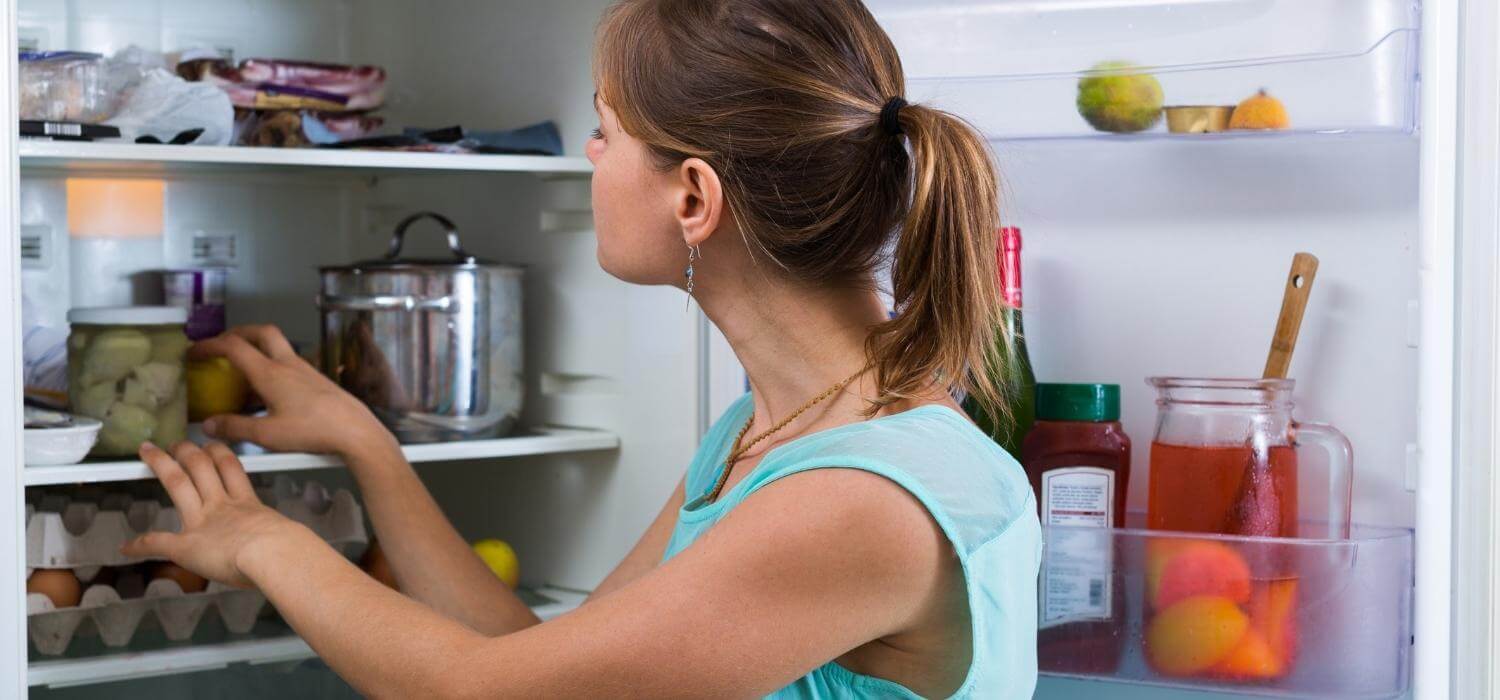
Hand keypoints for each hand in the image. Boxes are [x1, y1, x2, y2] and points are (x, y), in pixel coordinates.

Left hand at [123, 441, 312, 588]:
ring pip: (178, 483)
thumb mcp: (289, 537)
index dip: (221, 455)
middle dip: (188, 451)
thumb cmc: (287, 549)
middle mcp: (222, 506)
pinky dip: (142, 544)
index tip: (214, 447)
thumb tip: (303, 553)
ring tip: (151, 453)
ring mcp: (202, 521)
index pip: (231, 471)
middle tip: (179, 441)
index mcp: (247, 504)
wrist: (272, 554)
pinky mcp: (185, 544)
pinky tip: (127, 546)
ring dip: (163, 466)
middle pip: (202, 467)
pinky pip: (158, 542)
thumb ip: (288, 540)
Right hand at [192, 325, 394, 458]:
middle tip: (222, 344)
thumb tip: (211, 424)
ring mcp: (306, 371)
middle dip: (238, 333)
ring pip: (278, 348)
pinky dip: (273, 368)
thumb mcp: (267, 435)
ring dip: (257, 351)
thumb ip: (235, 428)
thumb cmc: (315, 431)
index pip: (233, 346)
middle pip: (261, 332)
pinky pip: (289, 365)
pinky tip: (269, 394)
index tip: (194, 351)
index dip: (209, 344)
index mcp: (271, 373)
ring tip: (242, 372)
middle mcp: (289, 365)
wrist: (356, 431)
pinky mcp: (317, 380)